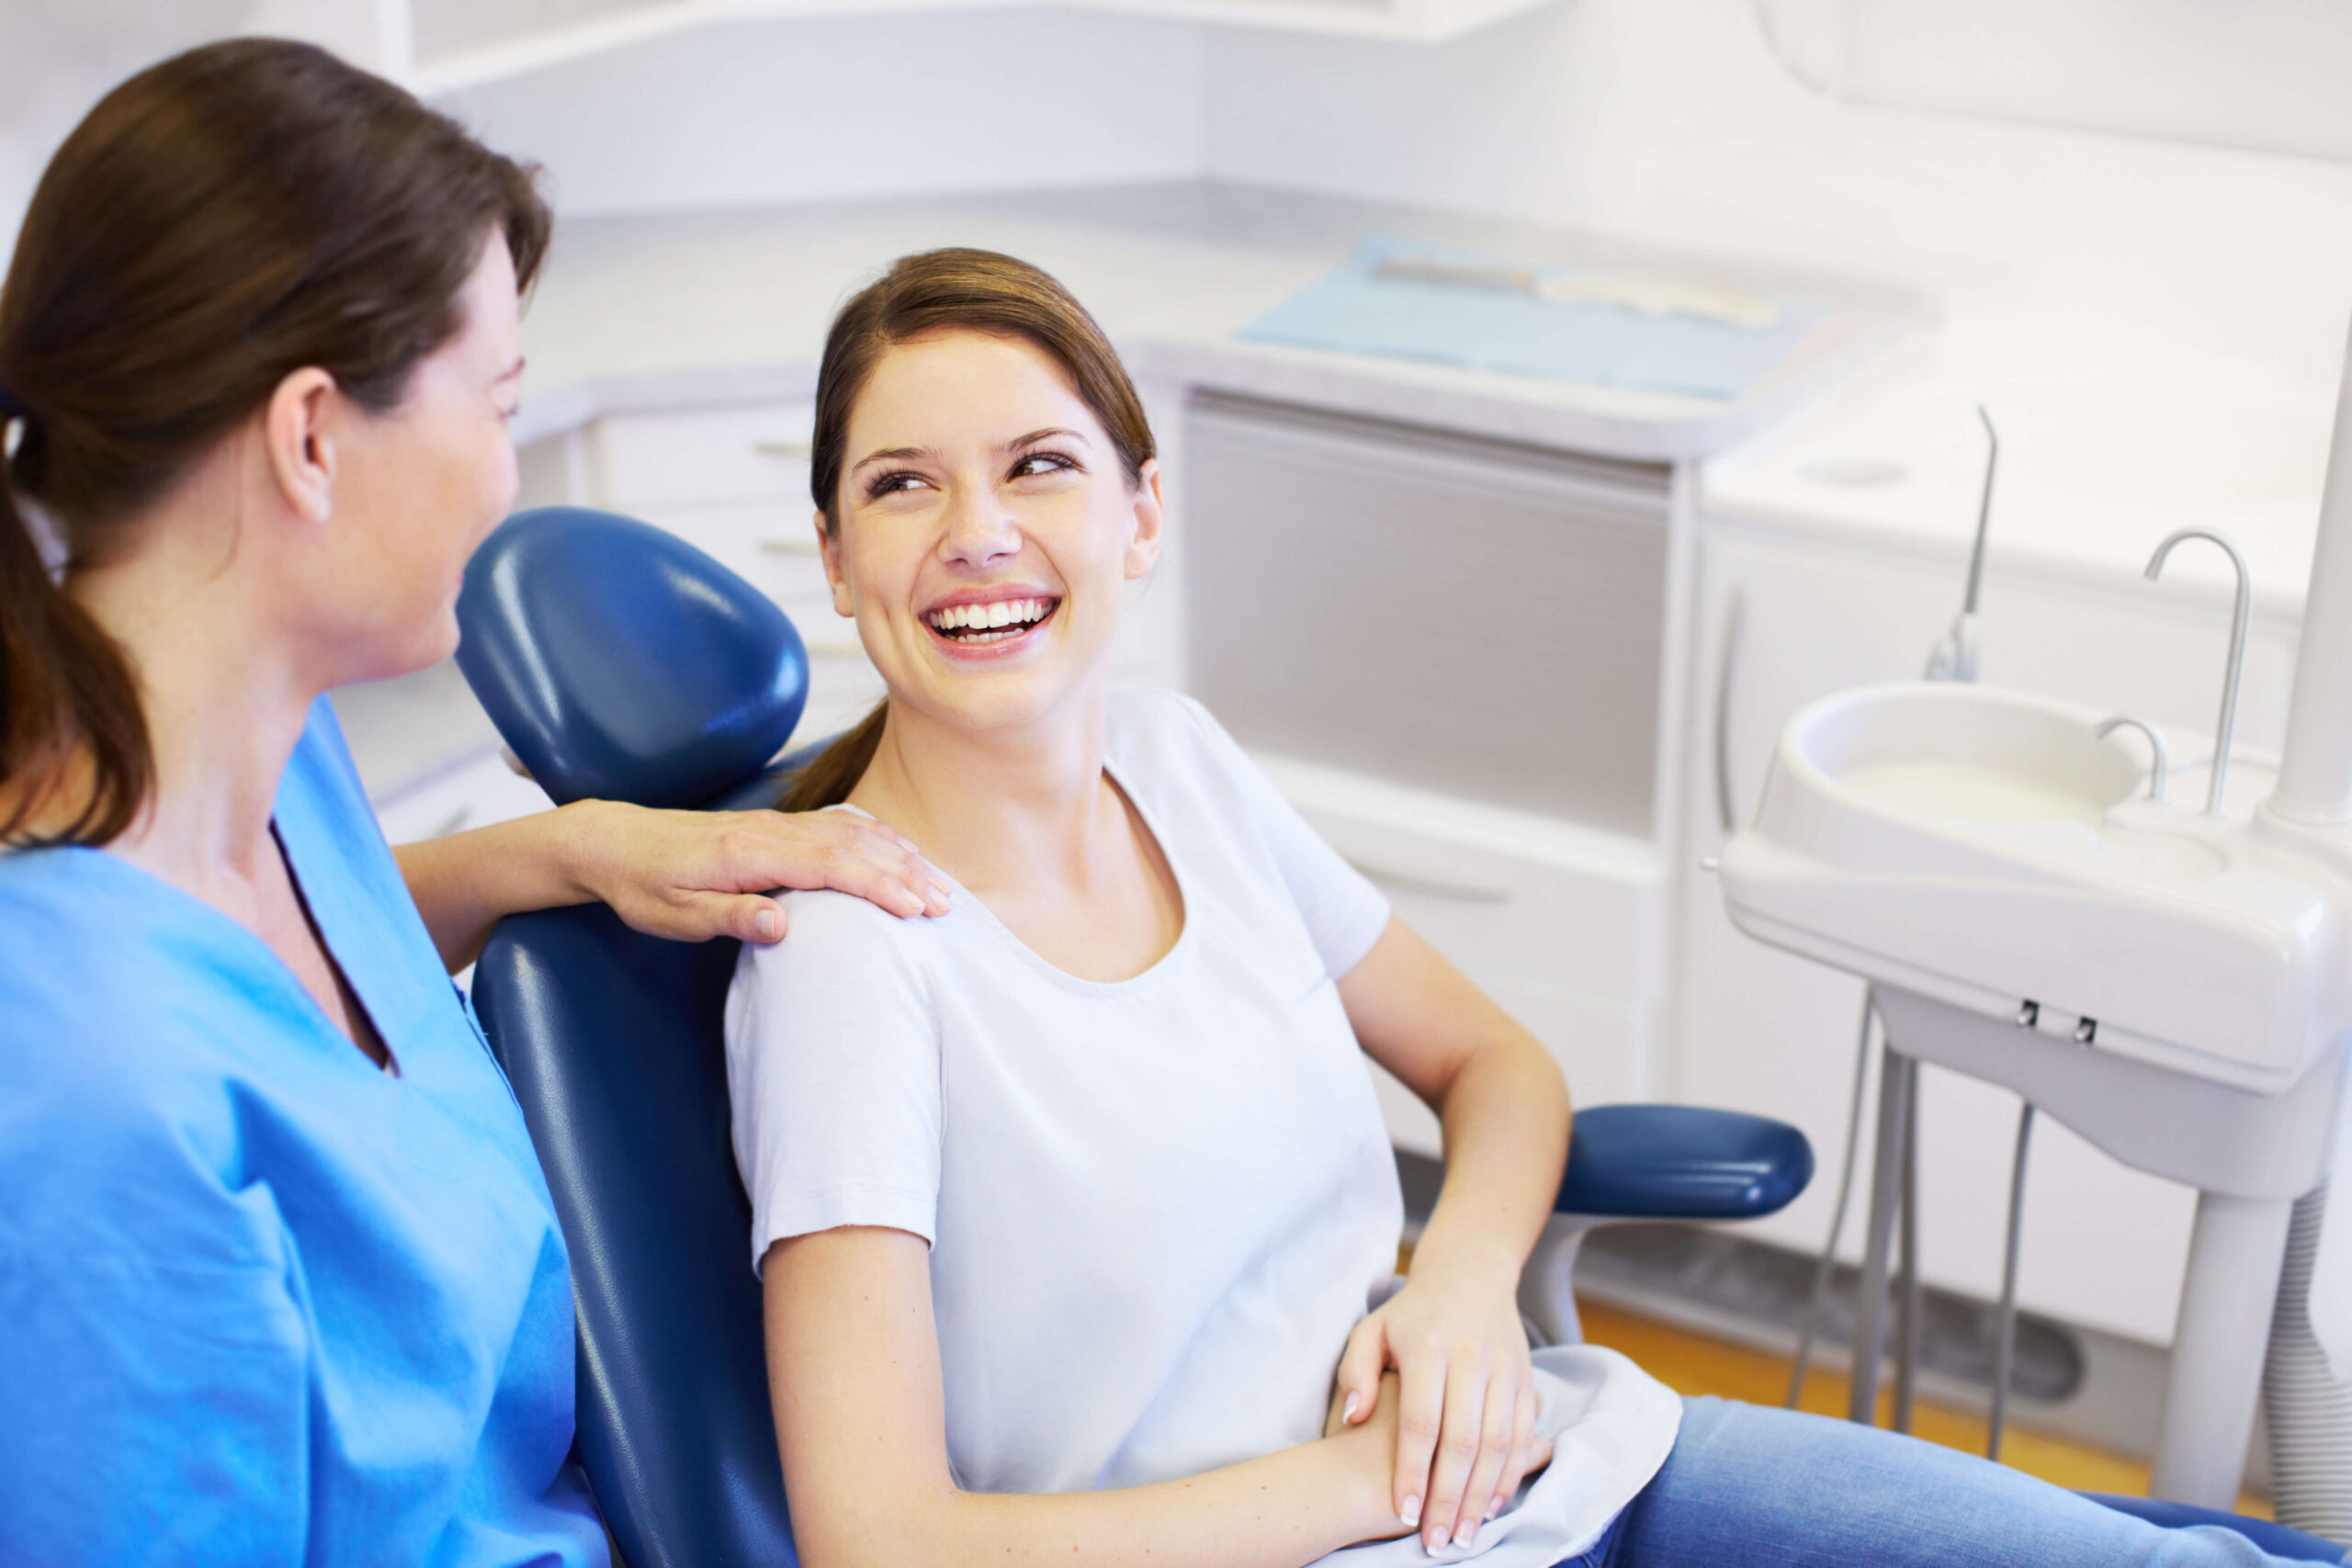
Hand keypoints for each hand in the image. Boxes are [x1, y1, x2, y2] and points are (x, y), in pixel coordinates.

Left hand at [561, 798, 950, 941]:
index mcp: (749, 854)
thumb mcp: (674, 915)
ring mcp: (776, 823)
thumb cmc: (642, 886)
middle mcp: (771, 831)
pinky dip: (875, 836)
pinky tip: (898, 849)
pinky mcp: (775, 825)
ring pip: (852, 832)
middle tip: (944, 905)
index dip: (878, 886)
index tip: (914, 909)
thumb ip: (730, 917)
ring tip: (937, 883)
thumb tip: (781, 925)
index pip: (831, 866)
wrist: (615, 842)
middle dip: (904, 875)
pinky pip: (838, 824)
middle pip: (854, 846)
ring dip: (898, 856)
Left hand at [1330, 1271, 1545, 1553]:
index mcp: (1428, 1347)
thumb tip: (1354, 1417)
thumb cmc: (1410, 1312)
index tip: (1405, 1513)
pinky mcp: (1526, 1379)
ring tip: (1465, 1535)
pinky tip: (1492, 1505)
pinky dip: (1511, 1474)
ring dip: (1483, 1496)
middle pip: (1463, 1442)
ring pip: (1498, 1444)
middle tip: (1437, 1542)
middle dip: (1450, 1498)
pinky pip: (1523, 1435)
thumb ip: (1355, 1372)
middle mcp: (1471, 1358)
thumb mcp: (1371, 1329)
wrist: (1471, 1273)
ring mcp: (1505, 1369)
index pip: (1421, 1422)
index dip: (1412, 1471)